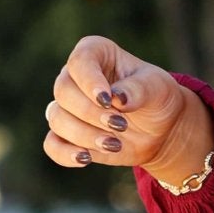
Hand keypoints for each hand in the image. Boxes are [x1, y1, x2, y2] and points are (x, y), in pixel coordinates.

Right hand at [42, 34, 201, 176]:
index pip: (80, 60)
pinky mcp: (68, 135)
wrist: (161, 129)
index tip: (107, 100)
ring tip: (115, 144)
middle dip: (90, 112)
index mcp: (97, 54)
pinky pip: (52, 144)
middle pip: (63, 91)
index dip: (89, 81)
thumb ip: (139, 89)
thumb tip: (117, 98)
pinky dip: (65, 153)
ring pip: (57, 119)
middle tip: (121, 125)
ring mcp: (68, 107)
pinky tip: (86, 158)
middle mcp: (75, 77)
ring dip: (84, 135)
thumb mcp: (158, 88)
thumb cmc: (158, 98)